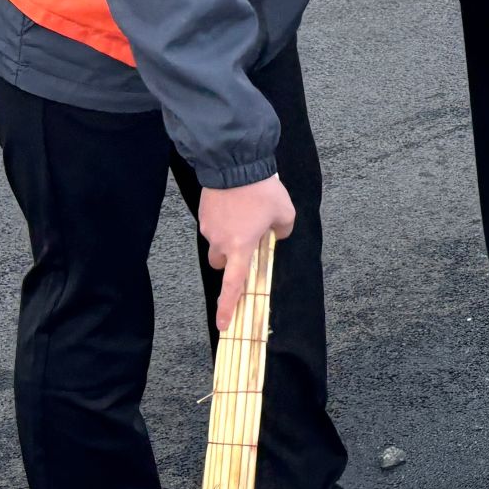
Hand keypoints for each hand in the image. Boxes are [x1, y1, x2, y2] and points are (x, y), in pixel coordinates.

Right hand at [199, 176, 295, 330]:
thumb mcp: (285, 213)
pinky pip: (215, 225)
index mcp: (241, 247)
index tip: (223, 325)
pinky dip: (226, 221)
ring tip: (247, 214)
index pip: (233, 285)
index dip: (227, 307)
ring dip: (230, 237)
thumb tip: (277, 235)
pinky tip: (238, 204)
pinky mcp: (203, 213)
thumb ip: (283, 230)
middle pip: (222, 263)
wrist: (235, 164)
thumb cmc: (262, 191)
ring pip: (218, 242)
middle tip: (250, 243)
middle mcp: (220, 242)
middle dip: (233, 259)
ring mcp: (208, 227)